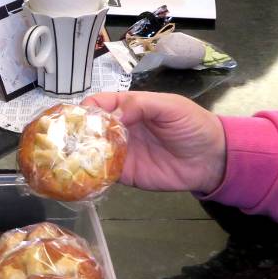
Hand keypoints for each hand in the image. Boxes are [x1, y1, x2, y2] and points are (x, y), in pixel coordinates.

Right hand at [80, 92, 226, 193]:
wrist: (211, 158)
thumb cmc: (193, 125)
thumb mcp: (170, 106)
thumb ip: (140, 105)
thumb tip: (113, 115)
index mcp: (130, 108)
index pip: (100, 104)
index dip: (87, 108)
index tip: (79, 116)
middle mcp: (121, 129)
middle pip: (91, 128)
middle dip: (77, 131)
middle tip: (66, 138)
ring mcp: (122, 152)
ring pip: (93, 151)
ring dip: (80, 153)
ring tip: (66, 156)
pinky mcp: (127, 174)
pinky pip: (105, 173)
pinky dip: (93, 173)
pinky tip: (82, 173)